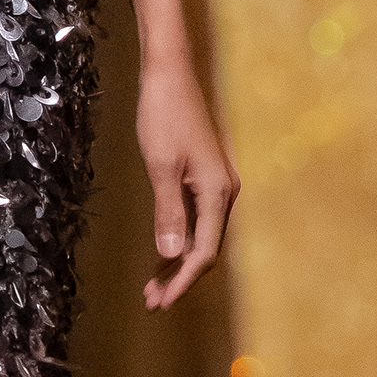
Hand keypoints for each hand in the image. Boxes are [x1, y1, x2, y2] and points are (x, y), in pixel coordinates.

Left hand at [133, 57, 235, 310]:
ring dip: (178, 261)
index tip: (160, 301)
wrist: (170, 75)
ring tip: (153, 285)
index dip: (183, 280)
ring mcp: (216, 186)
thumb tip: (173, 254)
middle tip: (151, 300)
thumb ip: (168, 211)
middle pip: (206, 248)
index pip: (204, 252)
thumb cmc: (163, 115)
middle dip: (180, 277)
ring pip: (202, 235)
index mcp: (217, 193)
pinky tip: (164, 252)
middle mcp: (224, 193)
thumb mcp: (160, 165)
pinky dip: (180, 238)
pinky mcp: (205, 178)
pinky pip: (197, 219)